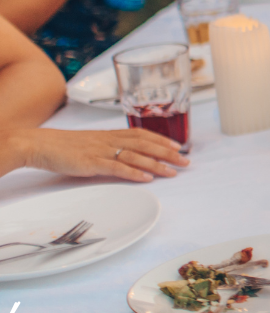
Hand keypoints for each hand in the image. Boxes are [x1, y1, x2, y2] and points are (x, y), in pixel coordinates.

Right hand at [5, 128, 189, 181]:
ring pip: (136, 156)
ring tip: (173, 171)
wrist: (40, 144)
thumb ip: (107, 147)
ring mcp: (102, 151)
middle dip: (168, 153)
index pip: (142, 134)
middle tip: (186, 161)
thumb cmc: (63, 145)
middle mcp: (110, 140)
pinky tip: (147, 178)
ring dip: (157, 164)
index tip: (178, 146)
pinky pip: (117, 167)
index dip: (162, 139)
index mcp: (109, 134)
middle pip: (145, 145)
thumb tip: (123, 155)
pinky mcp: (92, 163)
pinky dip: (134, 173)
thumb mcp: (90, 143)